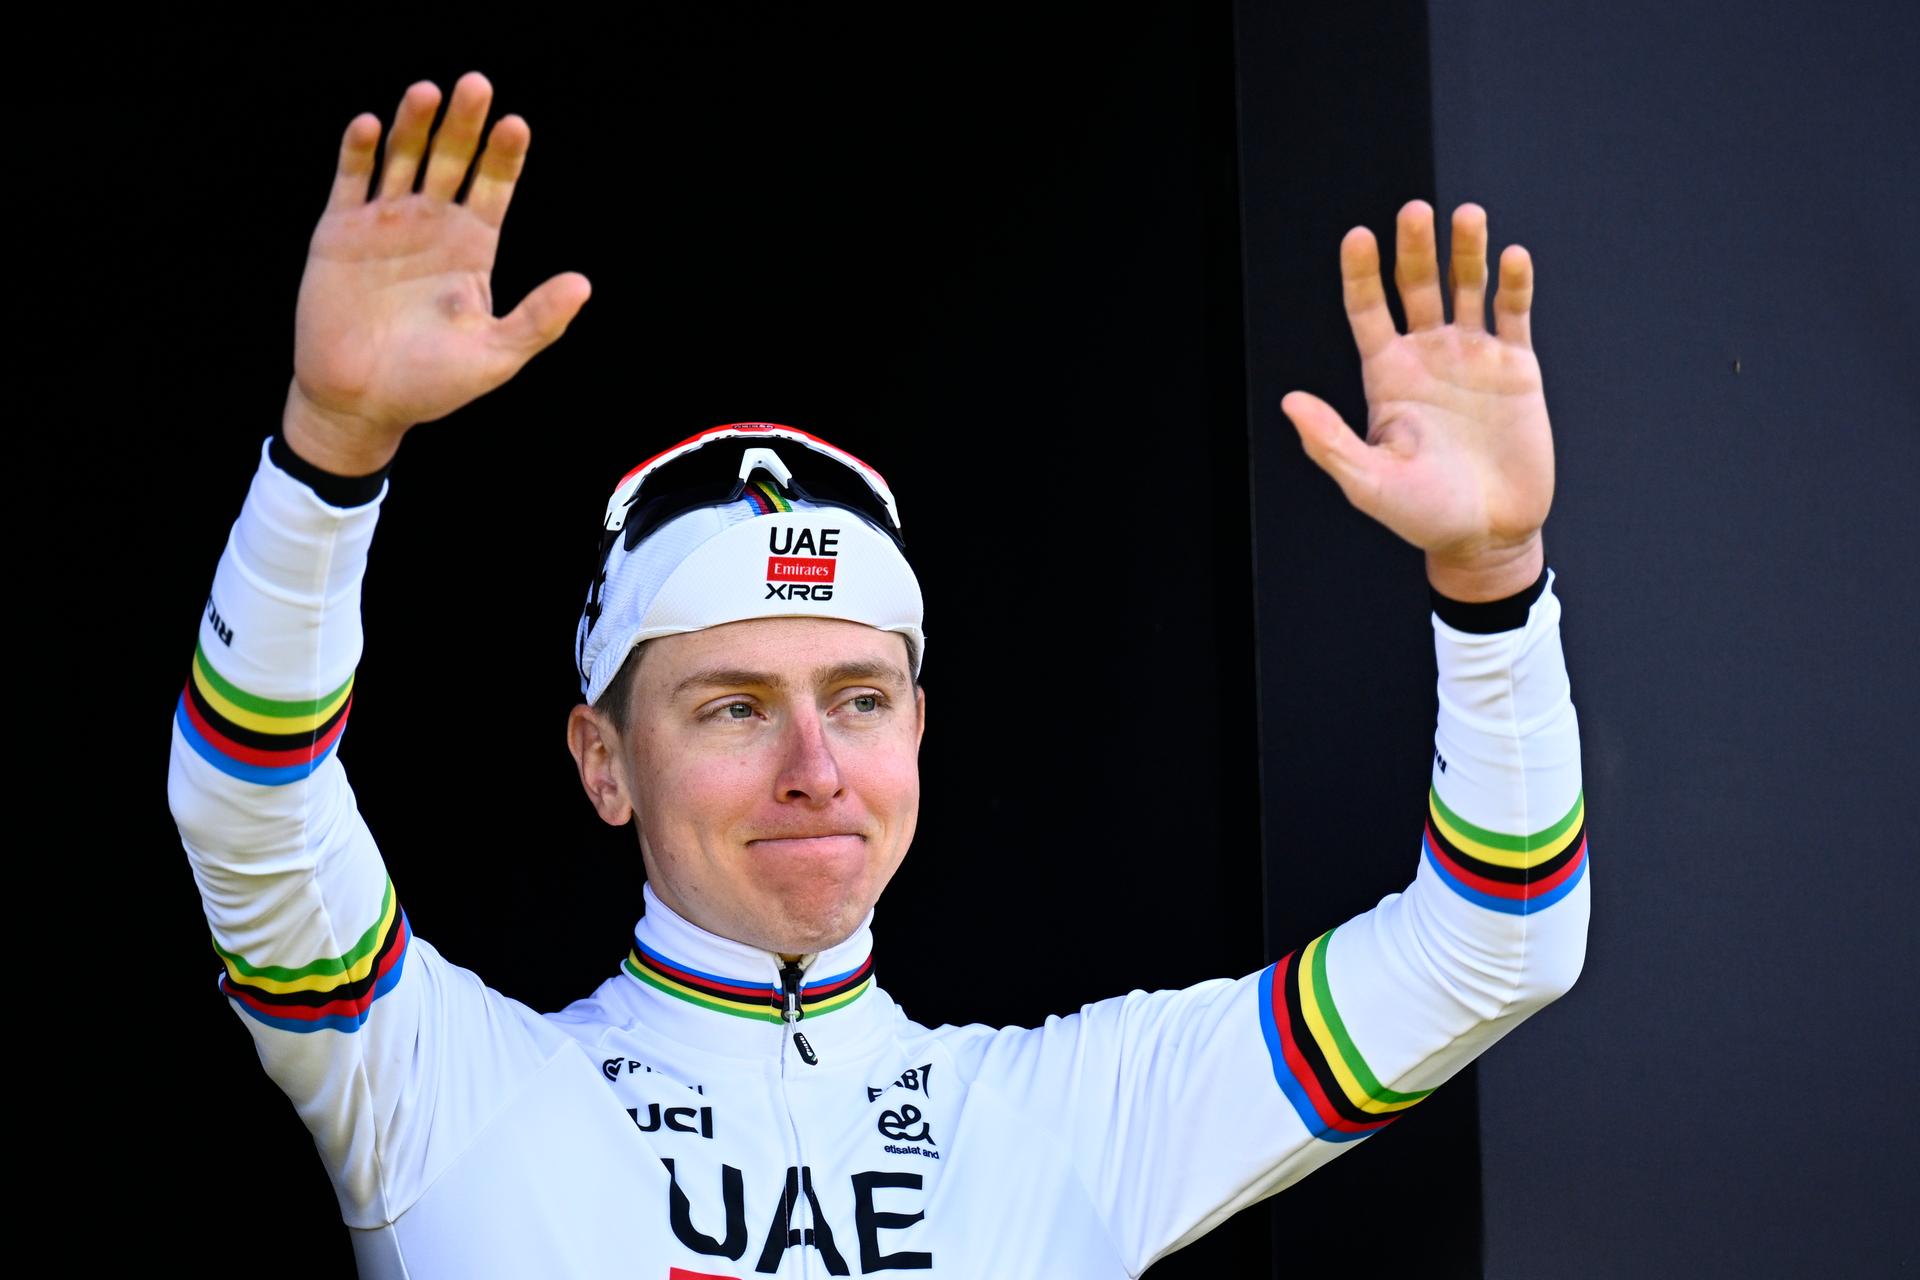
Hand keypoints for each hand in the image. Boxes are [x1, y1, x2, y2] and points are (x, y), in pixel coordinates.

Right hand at [283, 71, 592, 474]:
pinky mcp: (339, 233)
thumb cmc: (432, 384)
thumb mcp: (495, 355)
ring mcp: (384, 225)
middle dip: (463, 125)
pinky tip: (369, 126)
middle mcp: (431, 226)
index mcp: (472, 248)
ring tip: (427, 92)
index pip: (493, 188)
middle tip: (476, 85)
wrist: (361, 403)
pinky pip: (350, 183)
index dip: (504, 156)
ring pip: (401, 160)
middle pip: (451, 161)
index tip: (516, 125)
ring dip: (413, 126)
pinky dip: (357, 154)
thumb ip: (538, 320)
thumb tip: (583, 284)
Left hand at [1283, 200, 1549, 601]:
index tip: (1358, 237)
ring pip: (1466, 288)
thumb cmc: (1422, 515)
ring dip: (1467, 251)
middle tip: (1414, 212)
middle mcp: (1426, 356)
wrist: (1487, 536)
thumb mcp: (1369, 483)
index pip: (1367, 309)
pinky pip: (1513, 314)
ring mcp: (1472, 357)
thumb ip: (1330, 443)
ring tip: (1468, 216)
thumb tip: (1290, 402)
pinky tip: (1511, 257)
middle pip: (1416, 286)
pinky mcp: (1516, 367)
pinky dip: (1514, 284)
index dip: (1361, 272)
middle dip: (1415, 248)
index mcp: (1385, 376)